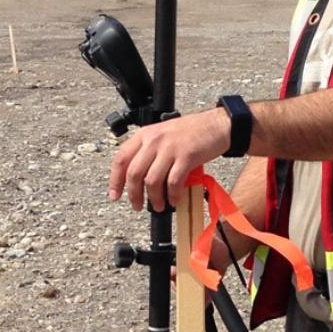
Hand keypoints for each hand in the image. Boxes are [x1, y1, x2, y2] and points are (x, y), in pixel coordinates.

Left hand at [108, 107, 230, 212]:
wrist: (217, 125)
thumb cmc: (192, 131)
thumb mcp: (163, 134)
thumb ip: (148, 151)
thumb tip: (138, 179)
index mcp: (145, 134)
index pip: (121, 158)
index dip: (115, 180)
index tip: (115, 195)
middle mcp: (154, 140)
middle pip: (134, 173)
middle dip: (133, 194)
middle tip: (137, 206)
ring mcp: (170, 148)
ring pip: (151, 180)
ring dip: (154, 199)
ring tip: (159, 206)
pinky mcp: (186, 157)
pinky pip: (173, 182)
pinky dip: (172, 195)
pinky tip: (174, 200)